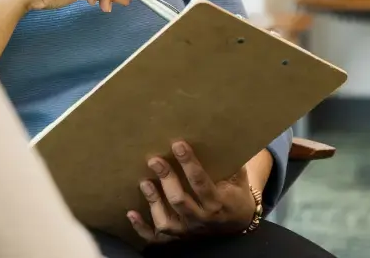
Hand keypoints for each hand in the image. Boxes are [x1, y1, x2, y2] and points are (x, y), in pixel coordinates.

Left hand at [127, 141, 257, 244]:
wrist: (239, 222)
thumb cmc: (235, 192)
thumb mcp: (238, 177)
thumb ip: (230, 161)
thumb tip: (218, 132)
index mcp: (218, 203)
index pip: (201, 183)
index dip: (189, 164)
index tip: (178, 145)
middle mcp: (201, 219)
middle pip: (180, 201)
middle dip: (167, 179)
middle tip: (155, 160)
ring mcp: (188, 231)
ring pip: (167, 221)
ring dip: (153, 201)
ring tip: (144, 182)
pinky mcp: (178, 237)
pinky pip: (157, 238)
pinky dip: (142, 228)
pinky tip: (131, 213)